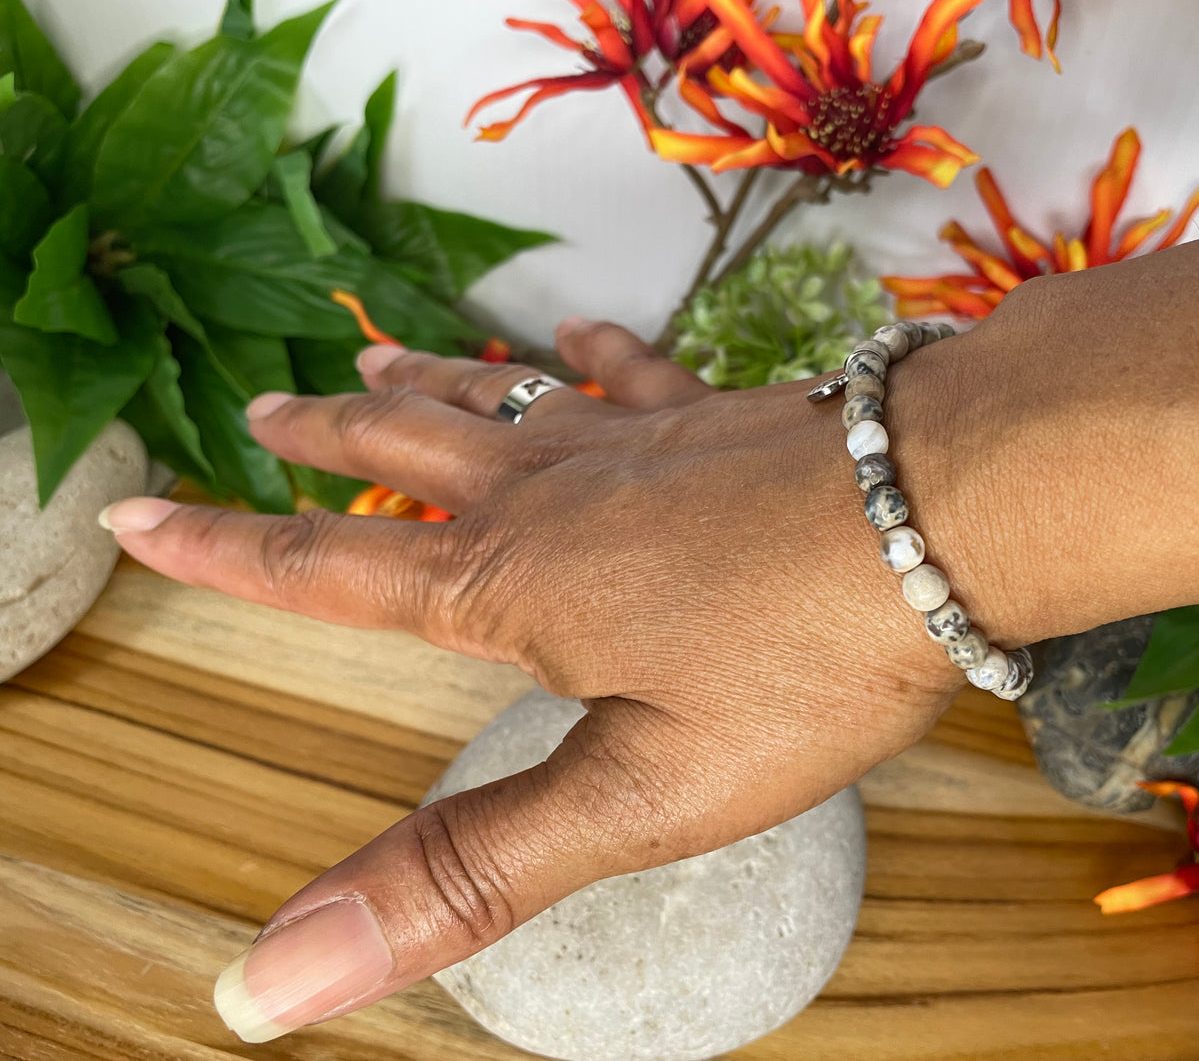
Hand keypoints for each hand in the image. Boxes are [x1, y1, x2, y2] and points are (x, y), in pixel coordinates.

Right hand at [100, 318, 991, 1042]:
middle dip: (328, 440)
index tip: (141, 518)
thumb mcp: (638, 794)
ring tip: (374, 356)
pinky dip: (590, 350)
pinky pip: (633, 368)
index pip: (332, 571)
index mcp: (514, 585)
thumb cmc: (804, 658)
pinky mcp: (721, 413)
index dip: (227, 555)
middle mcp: (556, 489)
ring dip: (430, 380)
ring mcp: (641, 436)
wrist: (949, 515)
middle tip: (267, 412)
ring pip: (503, 395)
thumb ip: (470, 872)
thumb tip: (279, 974)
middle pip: (410, 452)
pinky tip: (580, 331)